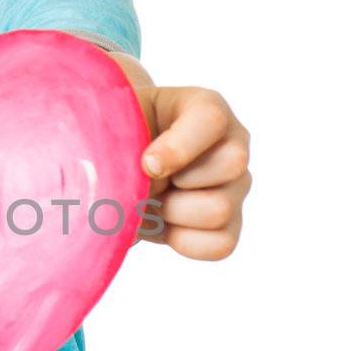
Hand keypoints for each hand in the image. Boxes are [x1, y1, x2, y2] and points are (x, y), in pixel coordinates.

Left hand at [134, 84, 250, 259]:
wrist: (119, 165)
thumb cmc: (118, 137)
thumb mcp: (114, 126)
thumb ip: (120, 139)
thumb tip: (134, 178)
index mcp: (204, 107)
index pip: (210, 119)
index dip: (178, 147)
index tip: (146, 165)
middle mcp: (232, 143)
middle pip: (231, 164)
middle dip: (176, 181)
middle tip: (145, 181)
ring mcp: (236, 186)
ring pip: (220, 209)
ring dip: (173, 212)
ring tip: (149, 202)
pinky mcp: (230, 224)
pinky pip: (220, 244)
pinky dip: (183, 241)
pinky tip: (162, 223)